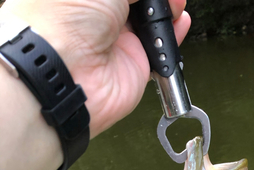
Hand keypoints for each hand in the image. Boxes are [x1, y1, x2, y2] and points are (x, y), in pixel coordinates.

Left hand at [2, 0, 190, 137]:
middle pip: (137, 3)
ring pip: (152, 21)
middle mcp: (100, 17)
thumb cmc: (66, 20)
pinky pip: (160, 49)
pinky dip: (174, 35)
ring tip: (175, 4)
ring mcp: (119, 42)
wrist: (67, 72)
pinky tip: (181, 22)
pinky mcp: (135, 65)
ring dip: (167, 10)